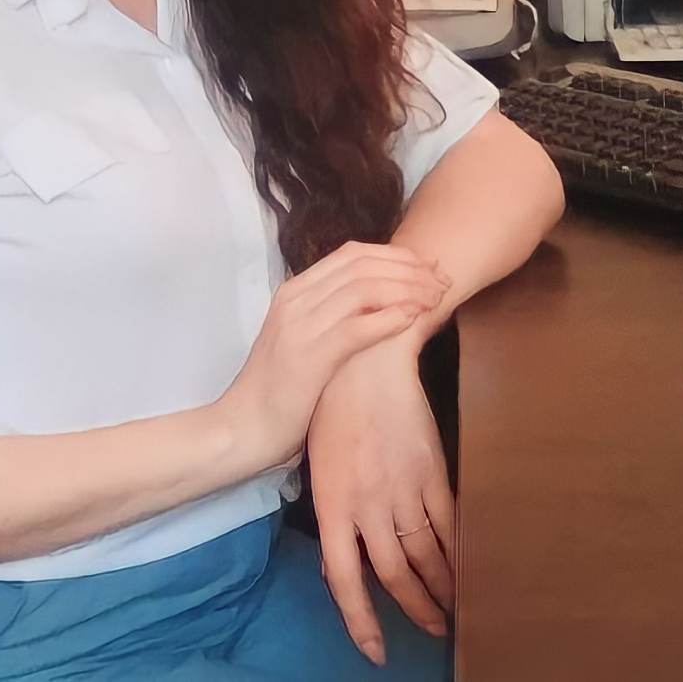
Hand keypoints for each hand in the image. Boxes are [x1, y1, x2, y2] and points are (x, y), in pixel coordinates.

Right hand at [217, 242, 448, 474]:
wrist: (242, 428)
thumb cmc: (280, 389)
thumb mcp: (305, 338)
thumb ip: (334, 314)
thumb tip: (383, 300)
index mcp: (294, 291)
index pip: (352, 253)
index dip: (396, 256)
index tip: (428, 268)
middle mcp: (295, 300)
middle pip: (363, 264)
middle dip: (409, 269)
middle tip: (440, 282)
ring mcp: (300, 326)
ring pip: (364, 289)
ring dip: (407, 290)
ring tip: (434, 300)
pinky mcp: (309, 357)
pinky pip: (357, 327)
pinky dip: (390, 319)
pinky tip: (412, 320)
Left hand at [310, 340, 455, 663]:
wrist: (366, 365)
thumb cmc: (333, 412)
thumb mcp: (319, 469)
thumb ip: (334, 517)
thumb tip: (341, 564)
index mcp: (333, 507)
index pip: (345, 581)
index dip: (362, 621)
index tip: (377, 650)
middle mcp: (368, 506)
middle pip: (393, 574)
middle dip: (416, 608)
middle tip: (435, 630)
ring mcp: (403, 490)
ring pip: (425, 553)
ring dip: (441, 586)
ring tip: (454, 608)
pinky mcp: (431, 472)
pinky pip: (448, 521)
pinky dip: (458, 549)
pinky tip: (466, 565)